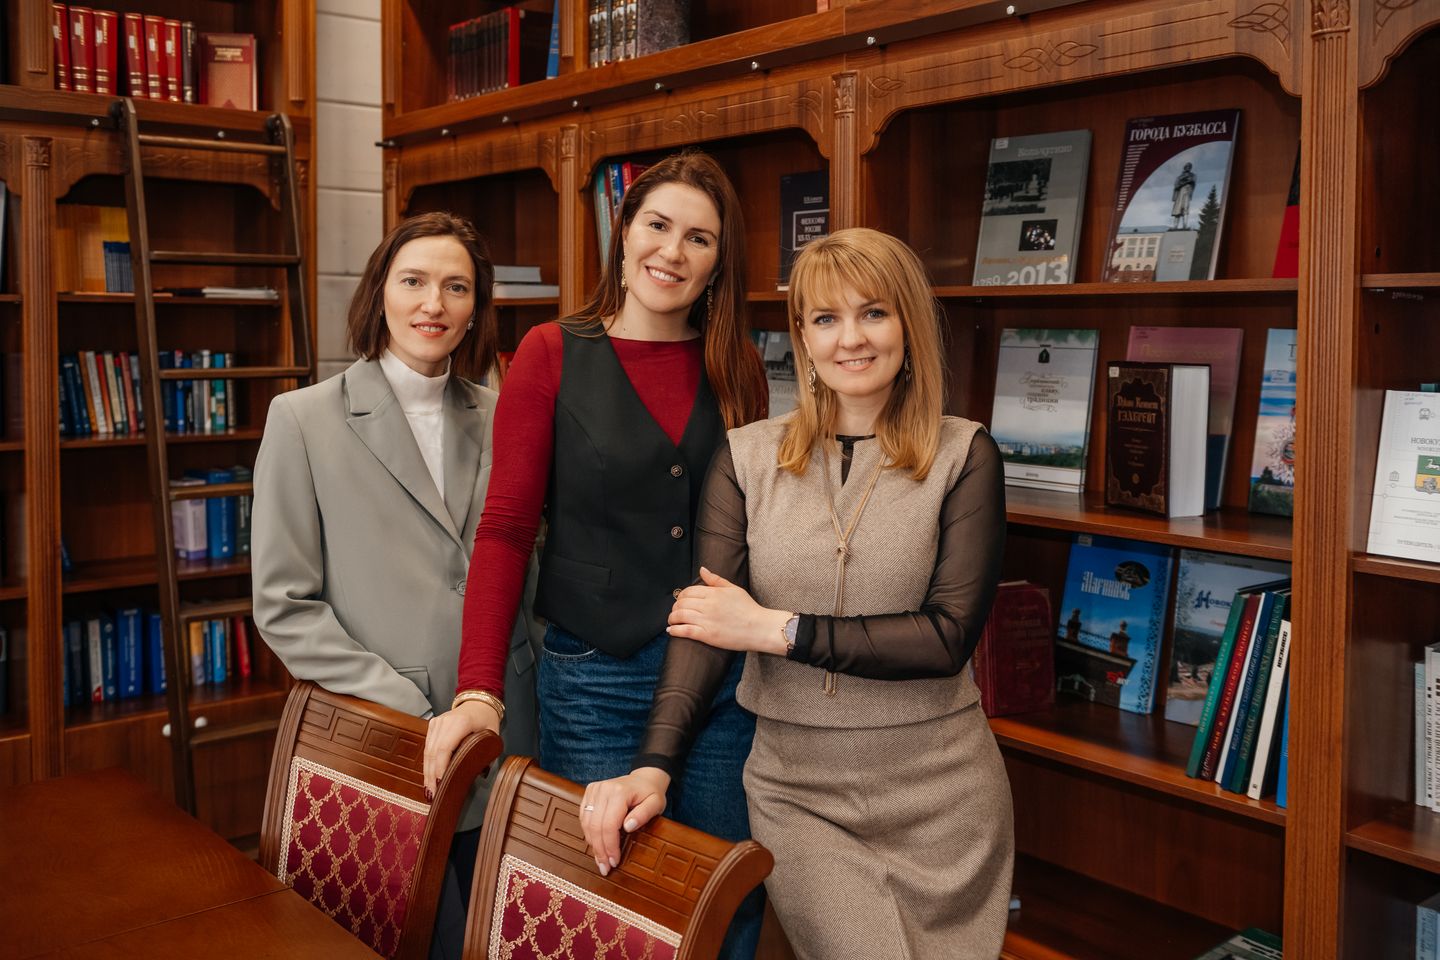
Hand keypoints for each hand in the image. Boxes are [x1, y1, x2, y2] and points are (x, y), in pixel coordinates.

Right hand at [423, 699, 499, 798]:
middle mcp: (445, 721)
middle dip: (431, 774)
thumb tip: (480, 774)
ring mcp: (437, 722)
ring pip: (427, 751)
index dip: (441, 766)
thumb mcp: (492, 735)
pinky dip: (427, 763)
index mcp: (461, 722)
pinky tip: (428, 776)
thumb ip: (486, 753)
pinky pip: (427, 747)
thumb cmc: (486, 719)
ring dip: (427, 771)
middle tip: (433, 793)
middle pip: (433, 751)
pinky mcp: (432, 725)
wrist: (478, 702)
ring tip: (429, 789)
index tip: (440, 782)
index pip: (445, 748)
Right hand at [579, 767, 670, 875]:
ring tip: (601, 860)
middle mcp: (603, 789)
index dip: (610, 846)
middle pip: (595, 826)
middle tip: (605, 867)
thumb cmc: (650, 793)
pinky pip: (584, 817)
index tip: (615, 861)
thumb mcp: (656, 804)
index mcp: (619, 792)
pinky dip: (589, 833)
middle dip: (600, 850)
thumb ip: (644, 815)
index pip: (609, 825)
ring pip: (586, 823)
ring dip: (593, 844)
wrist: (644, 779)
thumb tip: (628, 827)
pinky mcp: (589, 792)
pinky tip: (596, 845)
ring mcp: (594, 789)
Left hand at [666, 566, 789, 654]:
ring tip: (672, 621)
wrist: (760, 628)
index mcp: (714, 593)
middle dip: (675, 607)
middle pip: (682, 603)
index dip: (681, 596)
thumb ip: (716, 579)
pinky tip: (671, 631)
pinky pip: (685, 631)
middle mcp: (708, 606)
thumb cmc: (748, 608)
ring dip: (672, 618)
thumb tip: (702, 569)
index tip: (681, 601)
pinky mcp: (708, 635)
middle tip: (676, 611)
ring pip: (680, 616)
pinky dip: (675, 630)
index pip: (689, 591)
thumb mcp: (733, 589)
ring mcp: (707, 621)